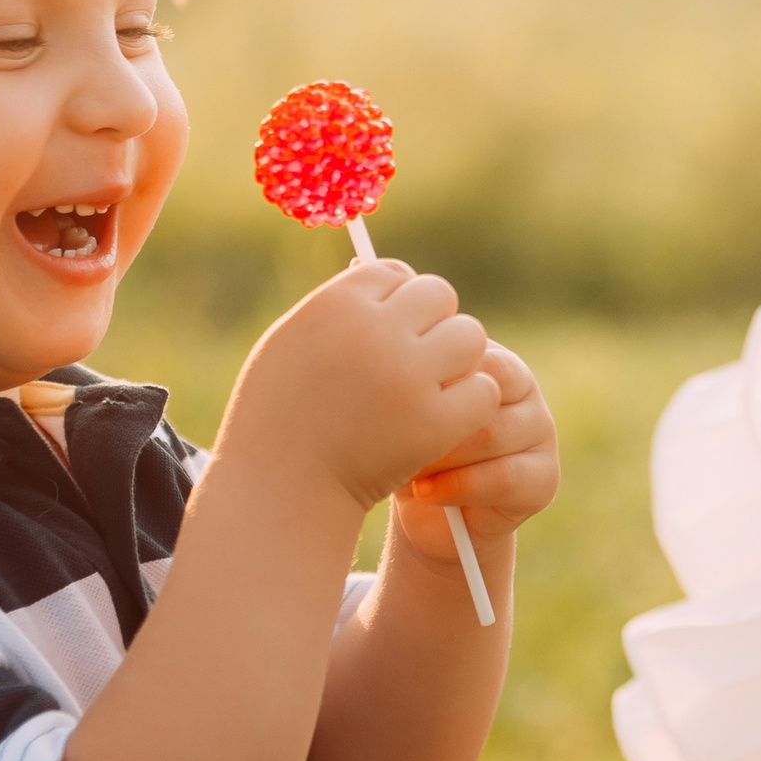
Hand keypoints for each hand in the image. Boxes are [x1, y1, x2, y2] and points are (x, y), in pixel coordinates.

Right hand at [222, 259, 501, 512]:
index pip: (395, 273)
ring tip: (432, 386)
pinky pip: (483, 390)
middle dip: (431, 323)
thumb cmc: (278, 412)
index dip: (395, 302)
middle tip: (416, 358)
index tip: (386, 332)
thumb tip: (390, 273)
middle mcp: (377, 331)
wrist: (279, 487)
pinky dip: (470, 403)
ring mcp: (409, 376)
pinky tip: (444, 418)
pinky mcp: (436, 422)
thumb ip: (340, 305)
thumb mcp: (291, 341)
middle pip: (439, 295)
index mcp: (338, 303)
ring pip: (470, 337)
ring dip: (457, 359)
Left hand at [393, 341, 557, 563]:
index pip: (472, 351)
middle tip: (395, 444)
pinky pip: (504, 477)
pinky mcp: (545, 477)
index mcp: (492, 361)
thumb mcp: (401, 412)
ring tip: (408, 469)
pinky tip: (426, 492)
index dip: (430, 382)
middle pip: (483, 393)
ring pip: (492, 434)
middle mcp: (524, 391)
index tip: (391, 407)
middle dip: (433, 424)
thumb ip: (416, 389)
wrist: (425, 512)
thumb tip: (416, 385)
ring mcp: (540, 432)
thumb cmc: (406, 449)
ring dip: (442, 456)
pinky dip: (459, 487)